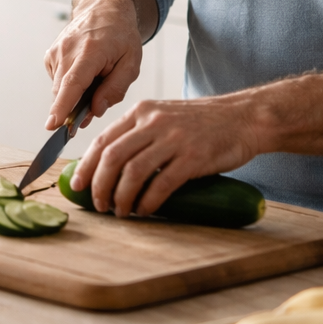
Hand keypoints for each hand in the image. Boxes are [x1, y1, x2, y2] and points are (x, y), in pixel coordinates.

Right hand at [43, 0, 158, 130]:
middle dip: (73, 110)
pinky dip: (69, 85)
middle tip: (92, 109)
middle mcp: (68, 50)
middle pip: (63, 91)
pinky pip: (58, 81)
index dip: (62, 106)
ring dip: (74, 95)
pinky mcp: (50, 54)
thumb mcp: (131, 62)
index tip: (52, 124)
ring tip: (94, 80)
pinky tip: (84, 73)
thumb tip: (96, 110)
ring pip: (60, 89)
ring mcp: (56, 51)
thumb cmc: (121, 35)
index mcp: (91, 51)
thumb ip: (116, 88)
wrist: (104, 8)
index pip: (73, 83)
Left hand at [71, 97, 259, 216]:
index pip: (103, 139)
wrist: (244, 118)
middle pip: (112, 156)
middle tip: (98, 205)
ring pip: (133, 172)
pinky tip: (145, 211)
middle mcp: (153, 122)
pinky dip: (148, 202)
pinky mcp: (193, 157)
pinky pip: (162, 184)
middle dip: (99, 185)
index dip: (86, 165)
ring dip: (121, 197)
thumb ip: (139, 133)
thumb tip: (111, 164)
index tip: (78, 185)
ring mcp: (173, 138)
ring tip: (120, 212)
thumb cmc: (203, 123)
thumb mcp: (164, 116)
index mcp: (141, 112)